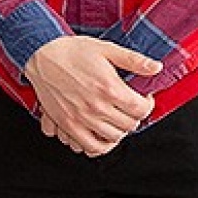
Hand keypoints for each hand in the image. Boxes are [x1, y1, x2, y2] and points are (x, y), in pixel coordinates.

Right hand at [25, 36, 161, 156]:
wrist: (42, 55)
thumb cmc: (72, 51)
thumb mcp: (106, 49)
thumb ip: (133, 60)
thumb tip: (156, 67)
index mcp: (109, 88)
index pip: (141, 109)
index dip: (147, 105)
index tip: (143, 99)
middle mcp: (97, 107)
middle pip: (129, 125)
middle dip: (134, 117)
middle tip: (130, 108)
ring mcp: (81, 119)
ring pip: (113, 138)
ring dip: (119, 130)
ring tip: (117, 119)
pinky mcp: (68, 125)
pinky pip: (89, 147)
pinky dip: (99, 146)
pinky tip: (101, 135)